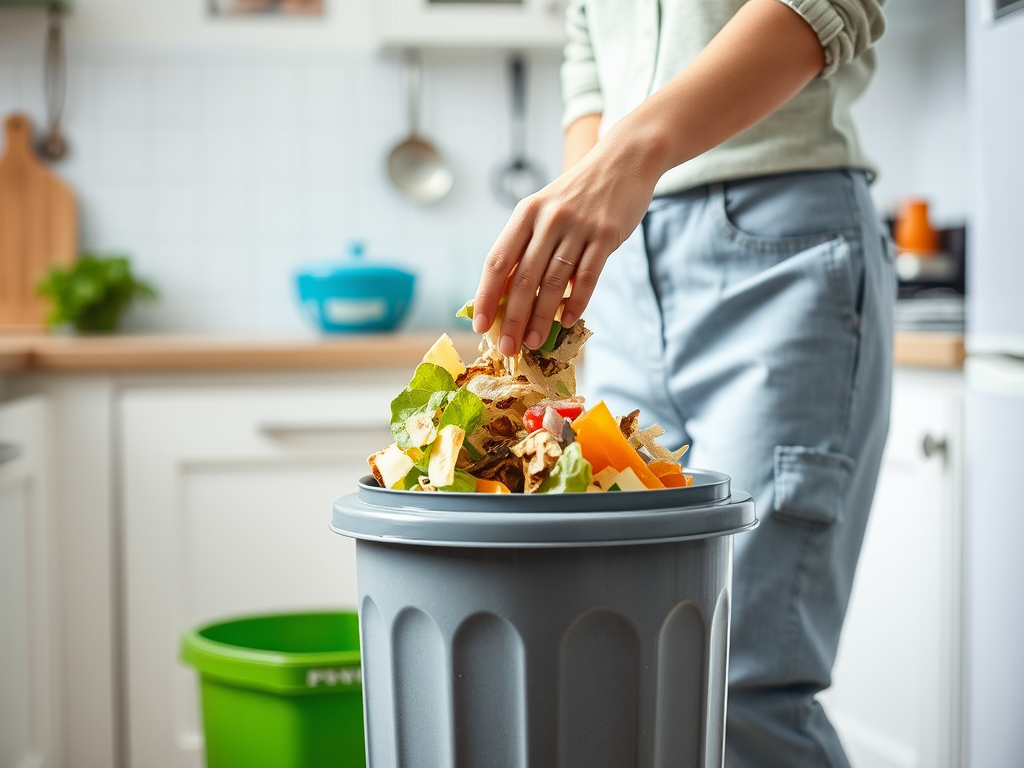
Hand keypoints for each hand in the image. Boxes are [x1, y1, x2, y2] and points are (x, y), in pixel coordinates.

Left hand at [471, 0, 825, 356]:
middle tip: (508, 347)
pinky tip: (567, 321)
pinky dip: (577, 302)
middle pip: (524, 278)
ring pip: (553, 281)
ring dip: (542, 317)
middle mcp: (548, 218)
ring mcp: (578, 226)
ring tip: (535, 342)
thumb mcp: (545, 210)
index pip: (498, 261)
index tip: (480, 325)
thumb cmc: (579, 194)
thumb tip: (508, 294)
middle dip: (513, 318)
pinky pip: (587, 276)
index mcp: (525, 213)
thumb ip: (528, 245)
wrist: (624, 161)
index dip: (487, 296)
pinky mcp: (606, 235)